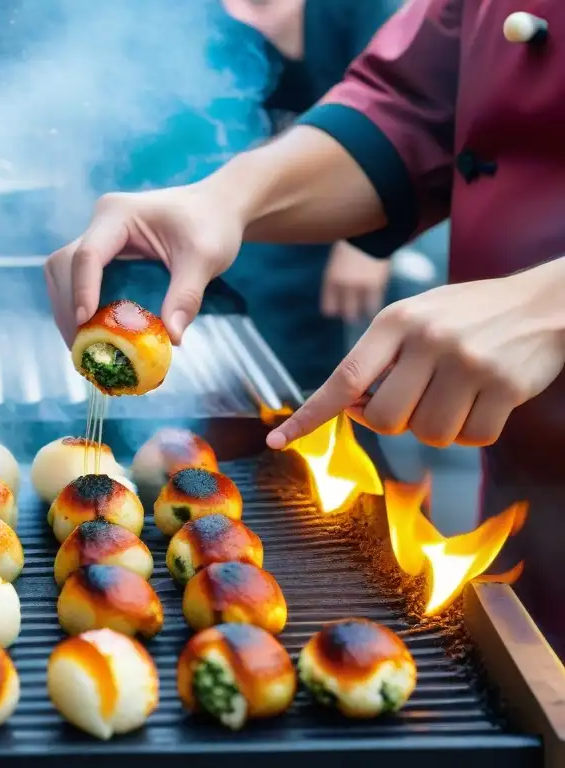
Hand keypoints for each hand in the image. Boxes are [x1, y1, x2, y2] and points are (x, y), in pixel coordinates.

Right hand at [44, 185, 242, 344]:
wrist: (214, 209)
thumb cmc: (210, 225)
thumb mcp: (205, 258)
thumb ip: (187, 295)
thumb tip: (172, 337)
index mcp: (118, 214)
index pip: (87, 254)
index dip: (82, 290)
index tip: (85, 323)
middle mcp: (100, 223)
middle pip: (64, 265)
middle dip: (67, 306)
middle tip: (81, 345)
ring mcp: (97, 238)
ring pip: (62, 273)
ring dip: (66, 309)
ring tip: (83, 345)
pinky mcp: (101, 255)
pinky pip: (76, 280)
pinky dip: (78, 307)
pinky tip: (90, 334)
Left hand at [267, 260, 564, 448]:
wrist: (548, 301)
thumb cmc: (469, 317)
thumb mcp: (417, 318)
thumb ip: (381, 357)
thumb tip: (351, 408)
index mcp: (396, 321)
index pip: (343, 378)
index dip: (310, 416)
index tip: (278, 440)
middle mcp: (428, 339)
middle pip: (387, 419)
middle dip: (395, 422)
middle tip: (417, 400)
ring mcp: (468, 362)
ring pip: (429, 434)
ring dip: (439, 426)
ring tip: (456, 394)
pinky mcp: (505, 386)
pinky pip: (473, 438)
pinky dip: (475, 430)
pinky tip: (485, 400)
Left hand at [321, 241, 390, 322]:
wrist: (370, 233)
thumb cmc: (352, 243)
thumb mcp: (338, 261)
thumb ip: (338, 277)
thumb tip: (341, 292)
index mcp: (331, 279)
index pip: (329, 307)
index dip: (333, 311)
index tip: (337, 312)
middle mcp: (344, 286)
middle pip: (345, 312)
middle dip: (348, 316)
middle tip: (352, 318)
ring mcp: (360, 287)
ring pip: (360, 311)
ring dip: (361, 315)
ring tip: (364, 316)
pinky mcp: (377, 285)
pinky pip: (374, 304)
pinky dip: (374, 308)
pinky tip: (374, 310)